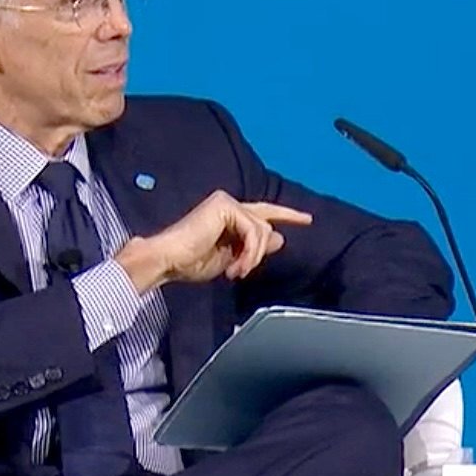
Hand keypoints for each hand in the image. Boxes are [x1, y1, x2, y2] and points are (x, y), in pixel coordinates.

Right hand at [117, 191, 312, 290]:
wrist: (169, 260)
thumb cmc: (191, 262)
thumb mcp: (232, 258)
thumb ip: (255, 247)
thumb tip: (280, 239)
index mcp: (229, 216)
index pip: (264, 213)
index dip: (286, 214)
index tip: (307, 219)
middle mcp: (229, 204)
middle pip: (265, 223)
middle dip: (258, 251)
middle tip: (241, 270)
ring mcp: (227, 202)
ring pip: (262, 231)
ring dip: (251, 257)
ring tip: (234, 272)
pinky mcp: (225, 206)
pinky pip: (253, 231)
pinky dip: (249, 252)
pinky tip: (234, 266)